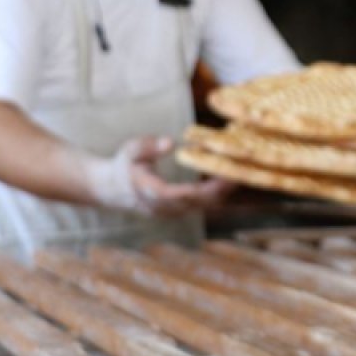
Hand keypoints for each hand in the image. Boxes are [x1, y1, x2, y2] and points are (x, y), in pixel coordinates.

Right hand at [88, 136, 234, 217]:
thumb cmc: (123, 164)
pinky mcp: (180, 211)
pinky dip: (217, 193)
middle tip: (241, 172)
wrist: (113, 189)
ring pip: (203, 206)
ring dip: (223, 192)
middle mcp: (163, 207)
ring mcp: (172, 212)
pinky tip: (231, 178)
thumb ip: (148, 146)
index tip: (219, 178)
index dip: (199, 189)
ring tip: (242, 172)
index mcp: (149, 192)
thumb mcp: (131, 150)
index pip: (175, 195)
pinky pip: (202, 205)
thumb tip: (169, 142)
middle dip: (220, 190)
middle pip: (197, 203)